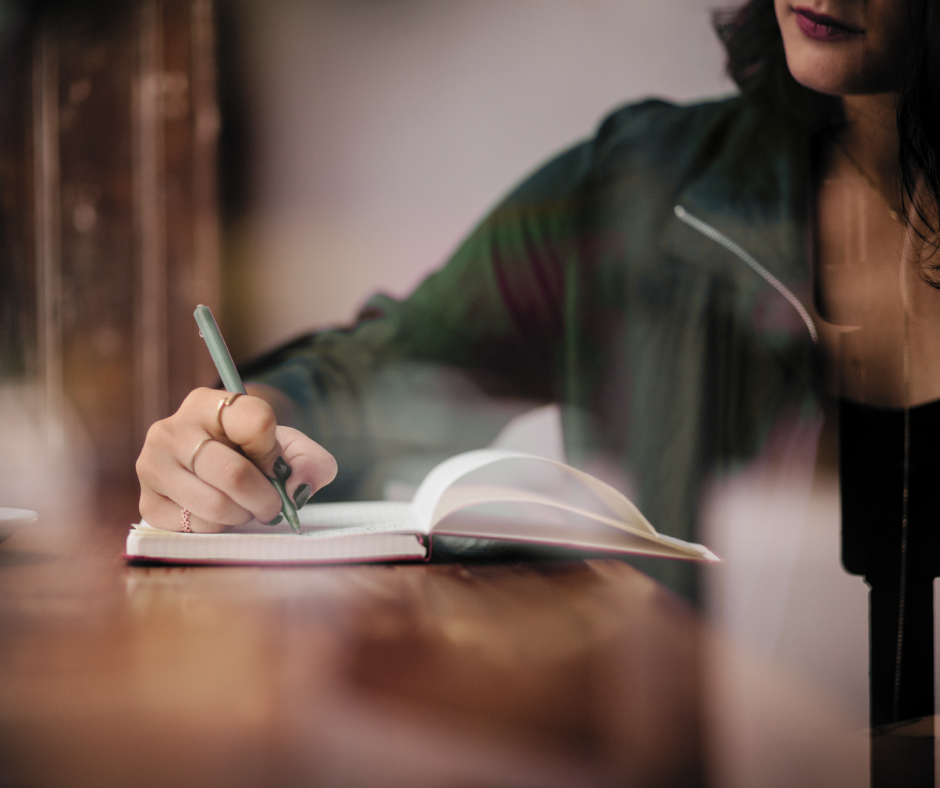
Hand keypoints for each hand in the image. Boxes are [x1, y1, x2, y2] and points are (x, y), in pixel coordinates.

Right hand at [136, 387, 336, 531]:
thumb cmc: (255, 456)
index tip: (275, 464)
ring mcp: (152, 465)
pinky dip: (218, 527)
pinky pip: (196, 527)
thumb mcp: (289, 448)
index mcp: (208, 403)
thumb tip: (296, 488)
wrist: (215, 470)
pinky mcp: (147, 501)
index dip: (274, 452)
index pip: (256, 421)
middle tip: (271, 504)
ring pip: (215, 505)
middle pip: (234, 474)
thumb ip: (311, 463)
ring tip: (243, 506)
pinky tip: (218, 513)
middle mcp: (171, 429)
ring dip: (242, 515)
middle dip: (265, 498)